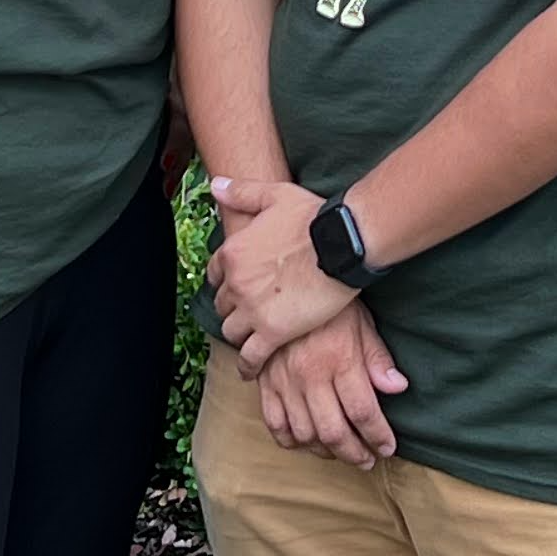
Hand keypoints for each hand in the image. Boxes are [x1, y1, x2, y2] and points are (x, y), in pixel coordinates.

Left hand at [206, 175, 357, 363]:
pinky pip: (251, 357)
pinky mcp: (272, 332)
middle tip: (248, 313)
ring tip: (250, 340)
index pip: (215, 274)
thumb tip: (215, 185)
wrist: (341, 243)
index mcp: (233, 252)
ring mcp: (252, 310)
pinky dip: (248, 366)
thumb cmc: (313, 217)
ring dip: (240, 335)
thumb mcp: (274, 195)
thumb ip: (242, 192)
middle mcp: (236, 283)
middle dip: (233, 308)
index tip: (237, 287)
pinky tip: (250, 370)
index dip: (226, 281)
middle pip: (222, 305)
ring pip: (232, 331)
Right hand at [244, 299, 406, 465]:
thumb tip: (398, 388)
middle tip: (368, 460)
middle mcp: (310, 375)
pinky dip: (291, 440)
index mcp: (339, 360)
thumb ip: (378, 359)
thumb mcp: (362, 323)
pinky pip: (274, 423)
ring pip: (304, 433)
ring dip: (325, 451)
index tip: (388, 448)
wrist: (286, 280)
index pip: (363, 412)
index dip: (378, 437)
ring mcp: (284, 381)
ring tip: (340, 452)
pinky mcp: (265, 382)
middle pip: (334, 432)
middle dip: (355, 453)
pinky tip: (306, 442)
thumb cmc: (331, 303)